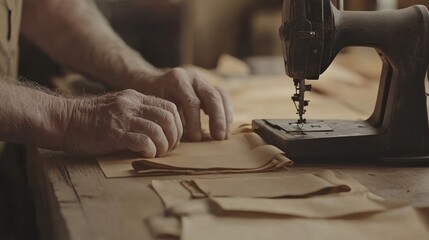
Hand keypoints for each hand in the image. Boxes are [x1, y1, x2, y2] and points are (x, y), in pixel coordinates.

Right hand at [63, 89, 181, 156]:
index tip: (173, 138)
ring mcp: (122, 118)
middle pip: (168, 118)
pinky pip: (143, 141)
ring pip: (158, 130)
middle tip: (168, 148)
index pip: (170, 106)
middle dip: (174, 137)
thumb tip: (160, 129)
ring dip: (163, 146)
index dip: (177, 124)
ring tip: (157, 154)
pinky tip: (146, 155)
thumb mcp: (118, 107)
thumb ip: (138, 113)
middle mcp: (131, 105)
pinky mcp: (114, 134)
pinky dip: (150, 150)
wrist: (64, 120)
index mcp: (135, 98)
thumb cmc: (91, 119)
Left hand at [142, 68, 232, 140]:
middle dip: (218, 118)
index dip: (195, 121)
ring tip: (225, 136)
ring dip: (226, 116)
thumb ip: (170, 119)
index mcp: (177, 80)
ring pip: (222, 95)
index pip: (192, 102)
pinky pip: (224, 98)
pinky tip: (226, 128)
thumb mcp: (157, 108)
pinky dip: (227, 113)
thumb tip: (179, 141)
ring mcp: (203, 80)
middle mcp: (192, 77)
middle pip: (211, 96)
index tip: (196, 139)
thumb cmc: (153, 101)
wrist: (152, 83)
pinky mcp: (210, 86)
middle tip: (219, 138)